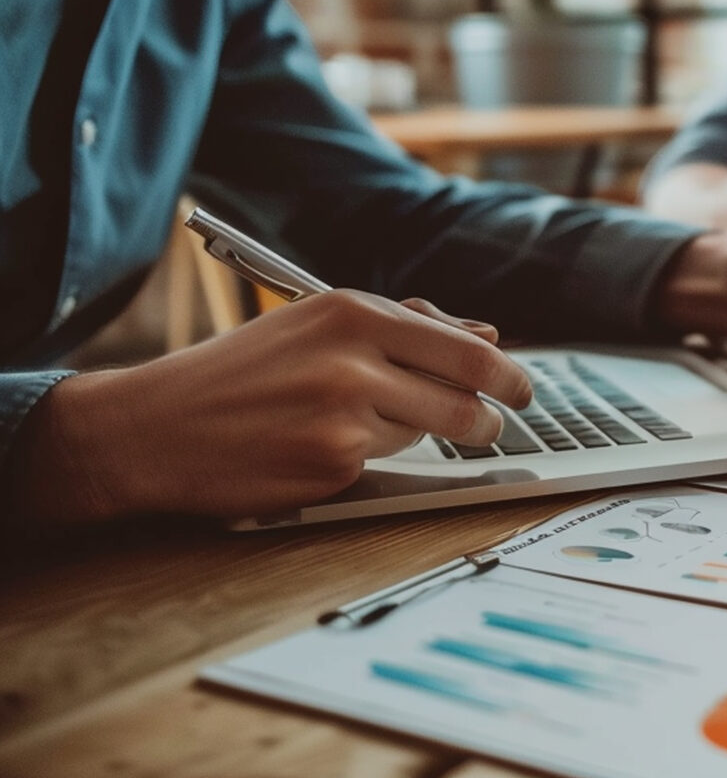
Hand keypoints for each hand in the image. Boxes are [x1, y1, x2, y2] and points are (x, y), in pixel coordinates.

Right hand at [12, 293, 530, 523]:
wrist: (153, 427)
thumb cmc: (240, 372)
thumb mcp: (318, 326)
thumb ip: (405, 327)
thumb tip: (487, 335)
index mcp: (354, 312)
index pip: (466, 348)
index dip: (506, 375)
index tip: (521, 388)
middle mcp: (354, 359)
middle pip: (467, 398)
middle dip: (491, 419)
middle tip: (494, 425)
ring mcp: (345, 416)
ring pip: (425, 434)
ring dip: (415, 436)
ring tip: (358, 423)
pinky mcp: (332, 466)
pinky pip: (382, 466)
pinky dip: (366, 461)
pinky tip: (317, 448)